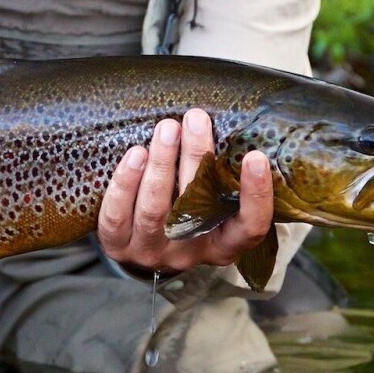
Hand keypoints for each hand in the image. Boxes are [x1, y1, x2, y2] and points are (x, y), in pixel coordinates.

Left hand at [97, 109, 272, 274]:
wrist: (137, 246)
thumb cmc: (184, 213)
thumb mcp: (208, 205)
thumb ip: (217, 179)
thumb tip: (223, 123)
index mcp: (222, 245)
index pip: (249, 227)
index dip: (255, 195)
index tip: (256, 156)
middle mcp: (188, 252)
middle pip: (195, 209)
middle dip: (196, 157)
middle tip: (196, 119)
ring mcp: (151, 251)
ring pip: (155, 209)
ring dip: (162, 164)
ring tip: (167, 129)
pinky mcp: (117, 245)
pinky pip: (118, 214)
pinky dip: (126, 182)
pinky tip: (136, 154)